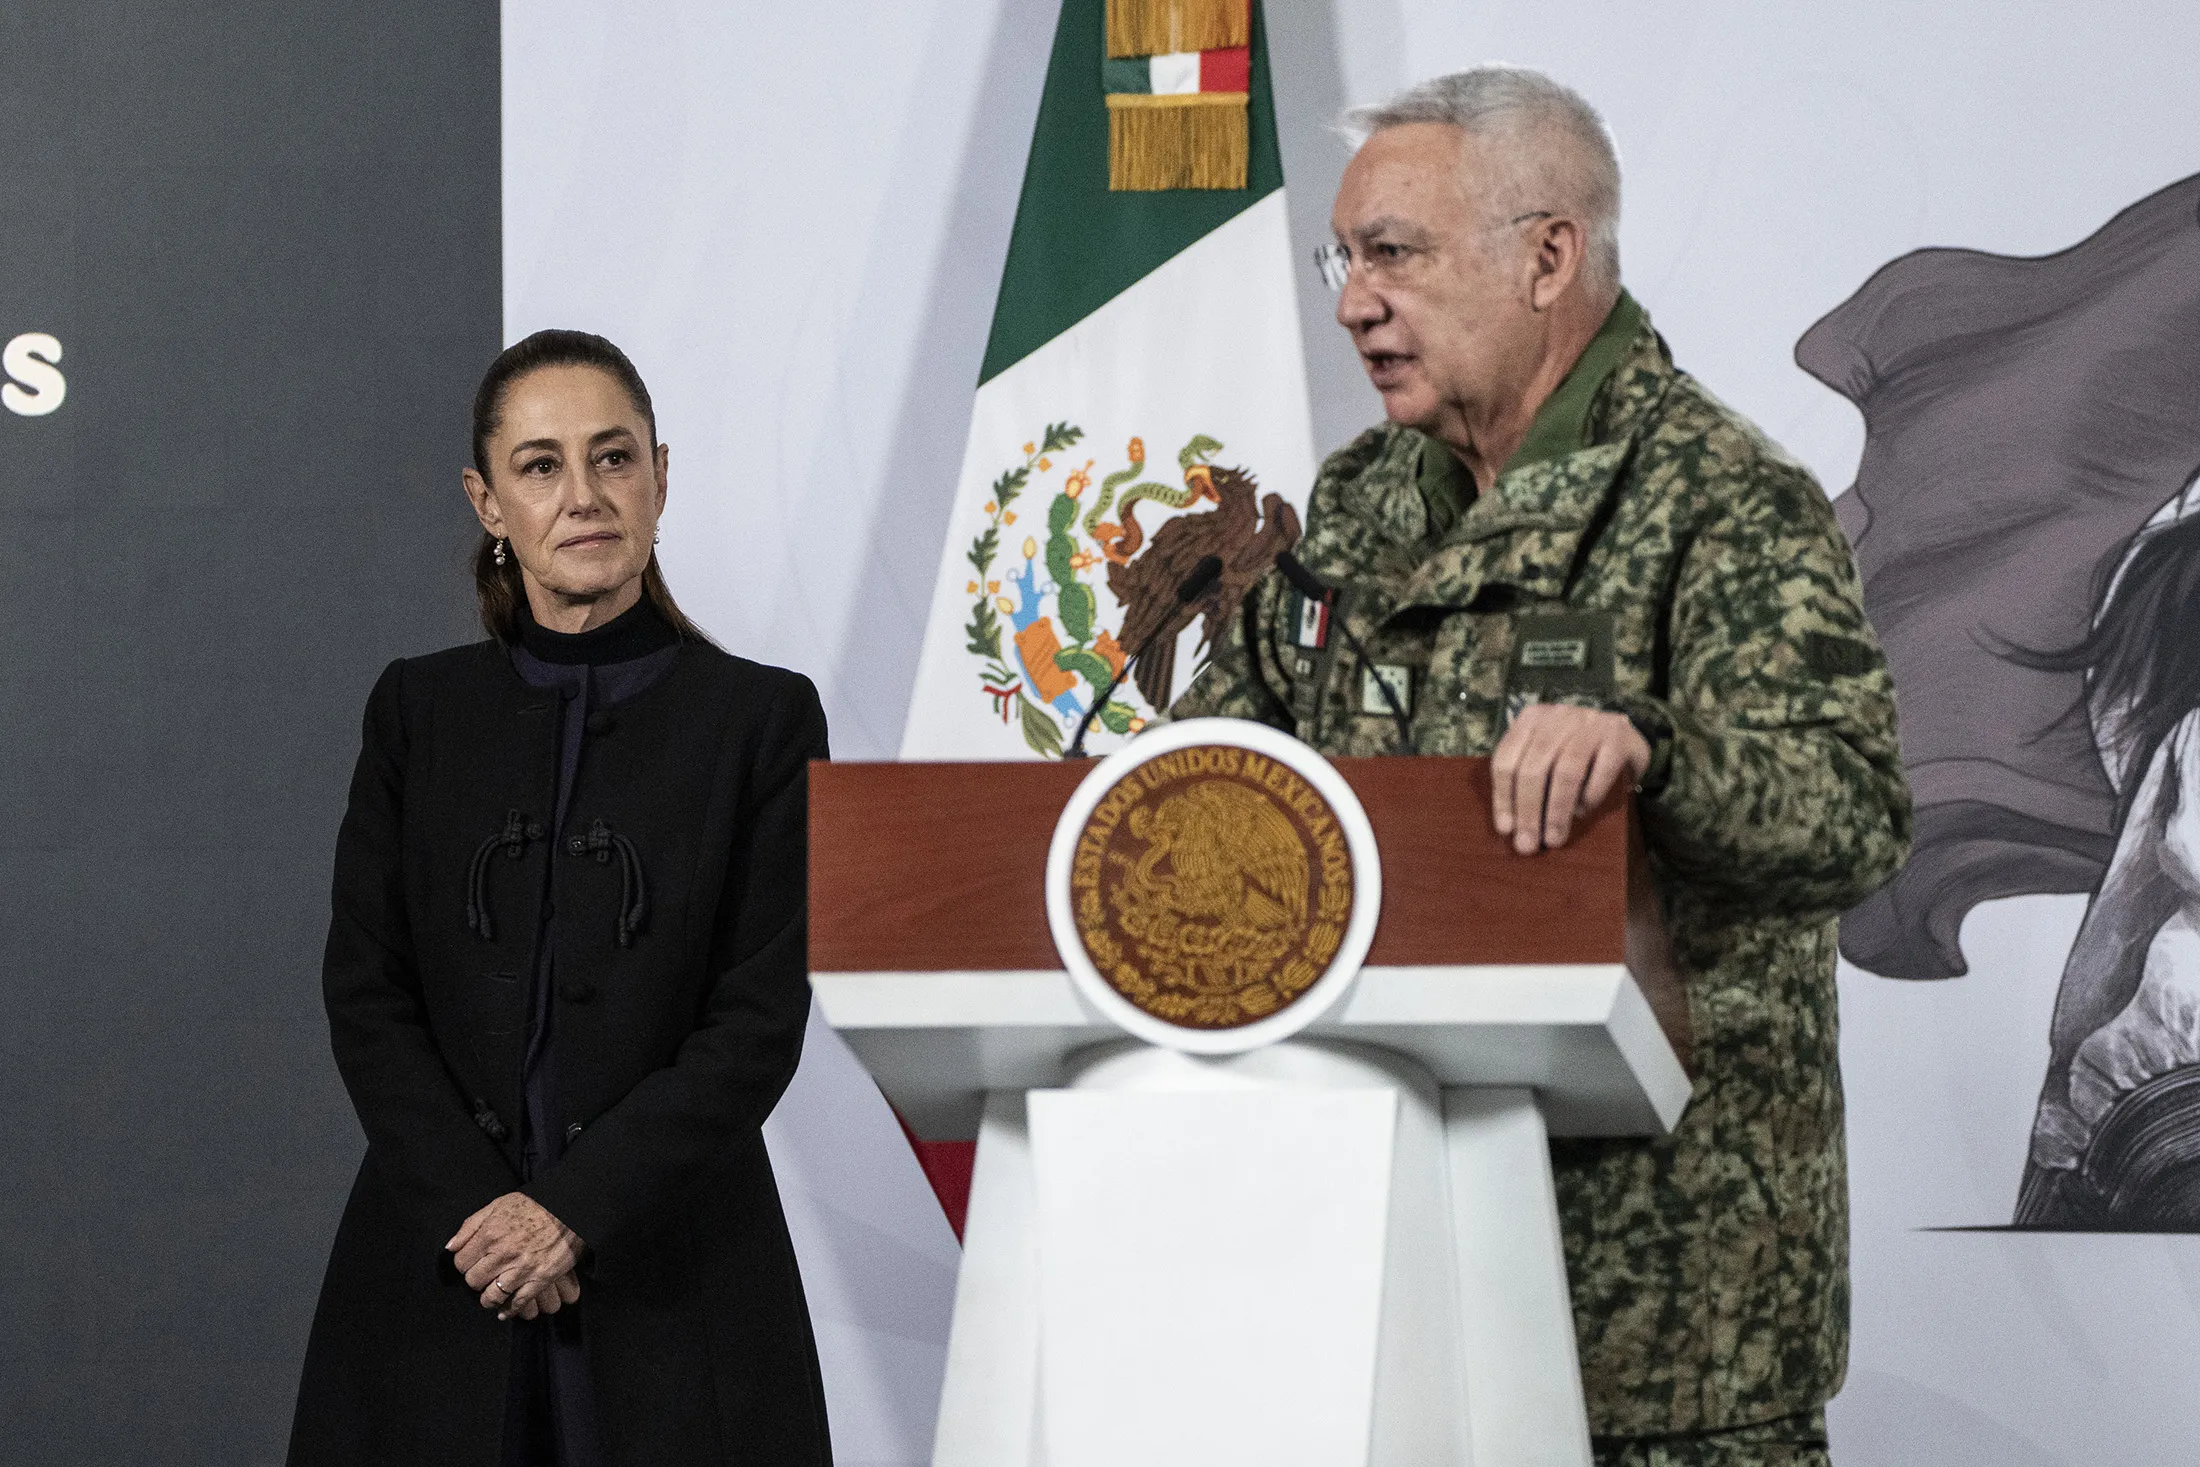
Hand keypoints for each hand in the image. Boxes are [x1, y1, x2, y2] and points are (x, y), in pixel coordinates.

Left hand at [448, 1192, 584, 1319]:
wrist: (571, 1208)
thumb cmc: (534, 1204)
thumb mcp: (498, 1205)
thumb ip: (471, 1225)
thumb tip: (451, 1246)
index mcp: (490, 1234)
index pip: (461, 1262)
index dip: (464, 1263)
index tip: (472, 1263)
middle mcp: (503, 1254)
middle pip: (473, 1280)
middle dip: (476, 1279)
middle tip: (484, 1275)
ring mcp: (522, 1269)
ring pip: (491, 1297)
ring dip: (488, 1299)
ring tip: (491, 1295)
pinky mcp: (540, 1279)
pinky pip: (518, 1303)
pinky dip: (509, 1311)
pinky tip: (505, 1312)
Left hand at [1490, 703, 1649, 854]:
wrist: (1625, 736)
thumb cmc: (1578, 754)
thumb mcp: (1547, 757)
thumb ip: (1527, 779)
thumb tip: (1512, 826)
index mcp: (1531, 718)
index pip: (1506, 760)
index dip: (1503, 797)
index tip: (1506, 829)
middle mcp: (1558, 716)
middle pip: (1533, 768)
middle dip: (1528, 811)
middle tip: (1528, 844)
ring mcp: (1590, 723)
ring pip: (1566, 771)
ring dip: (1557, 810)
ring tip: (1554, 838)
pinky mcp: (1618, 735)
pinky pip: (1601, 770)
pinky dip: (1590, 795)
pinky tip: (1583, 812)